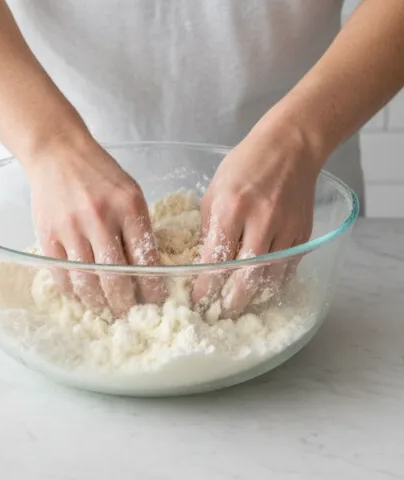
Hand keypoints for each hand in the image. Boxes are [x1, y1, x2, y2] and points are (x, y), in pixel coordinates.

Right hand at [24, 133, 165, 315]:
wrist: (57, 154)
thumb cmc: (98, 174)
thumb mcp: (129, 193)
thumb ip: (137, 227)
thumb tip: (145, 269)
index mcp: (128, 207)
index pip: (145, 259)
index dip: (151, 287)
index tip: (155, 301)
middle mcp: (100, 219)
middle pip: (116, 277)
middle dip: (125, 302)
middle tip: (129, 313)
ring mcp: (71, 230)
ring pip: (88, 282)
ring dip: (98, 303)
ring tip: (105, 310)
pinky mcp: (49, 237)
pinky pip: (63, 276)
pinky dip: (74, 292)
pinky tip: (82, 295)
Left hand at [192, 123, 319, 314]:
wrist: (291, 145)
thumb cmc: (245, 167)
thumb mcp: (213, 194)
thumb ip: (208, 230)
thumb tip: (201, 264)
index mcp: (232, 211)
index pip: (216, 262)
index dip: (206, 288)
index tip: (197, 301)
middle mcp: (261, 221)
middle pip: (247, 278)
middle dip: (231, 302)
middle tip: (218, 313)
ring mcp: (286, 228)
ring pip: (270, 278)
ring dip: (253, 297)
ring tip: (238, 306)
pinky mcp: (303, 232)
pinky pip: (288, 268)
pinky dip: (274, 282)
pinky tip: (260, 288)